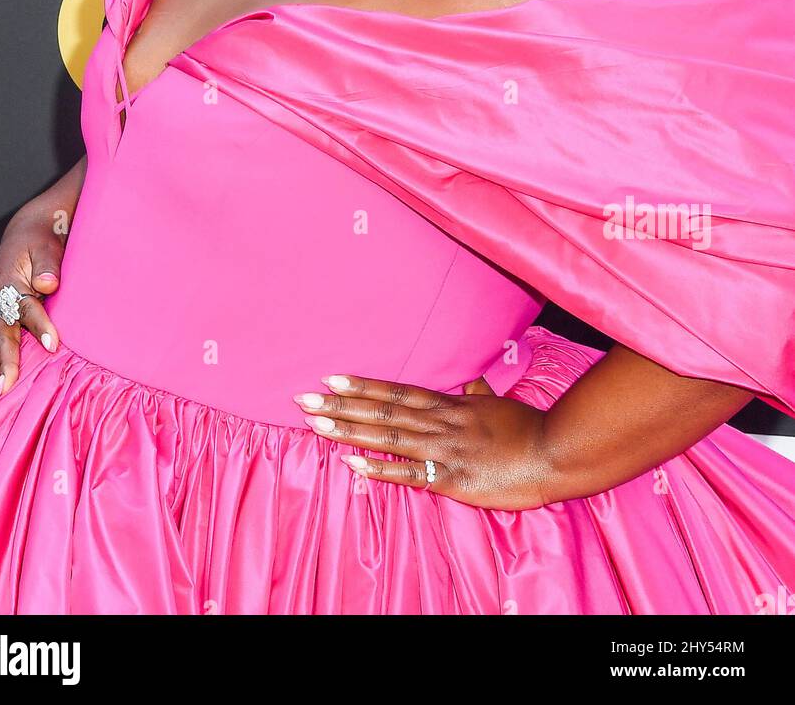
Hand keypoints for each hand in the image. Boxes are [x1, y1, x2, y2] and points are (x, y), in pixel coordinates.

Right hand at [0, 214, 63, 408]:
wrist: (26, 232)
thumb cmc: (41, 239)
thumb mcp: (47, 245)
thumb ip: (48, 265)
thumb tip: (48, 284)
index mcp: (8, 281)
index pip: (26, 308)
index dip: (40, 327)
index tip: (54, 345)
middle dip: (2, 364)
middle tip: (4, 391)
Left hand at [292, 372, 552, 510]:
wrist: (555, 452)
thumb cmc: (528, 429)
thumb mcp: (498, 405)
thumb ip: (480, 394)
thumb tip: (472, 383)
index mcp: (449, 404)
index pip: (397, 392)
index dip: (362, 386)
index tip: (330, 379)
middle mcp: (440, 422)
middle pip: (382, 412)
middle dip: (341, 406)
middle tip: (303, 399)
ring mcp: (444, 449)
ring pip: (388, 437)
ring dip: (349, 431)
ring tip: (316, 425)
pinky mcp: (452, 478)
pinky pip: (410, 473)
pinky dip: (380, 469)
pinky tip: (352, 465)